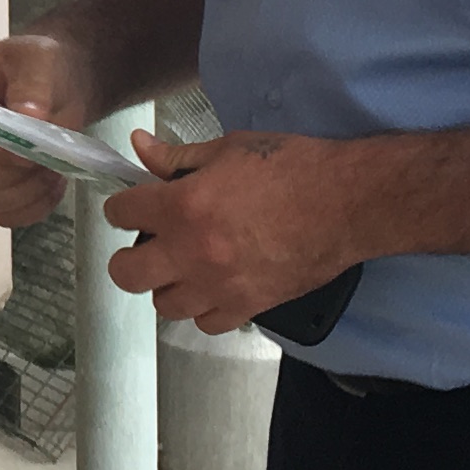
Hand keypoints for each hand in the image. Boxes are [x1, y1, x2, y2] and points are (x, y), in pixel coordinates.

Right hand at [0, 33, 102, 229]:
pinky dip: (33, 208)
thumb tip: (26, 115)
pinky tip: (54, 184)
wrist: (62, 86)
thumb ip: (32, 86)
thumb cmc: (41, 68)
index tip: (28, 150)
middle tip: (45, 160)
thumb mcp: (39, 62)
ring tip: (54, 169)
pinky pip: (6, 217)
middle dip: (9, 176)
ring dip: (25, 193)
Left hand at [101, 128, 368, 331]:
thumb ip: (177, 157)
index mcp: (182, 206)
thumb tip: (140, 146)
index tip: (132, 207)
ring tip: (183, 268)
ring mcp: (219, 285)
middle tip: (145, 245)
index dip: (122, 207)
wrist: (348, 202)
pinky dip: (204, 309)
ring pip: (164, 304)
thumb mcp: (229, 149)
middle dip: (127, 258)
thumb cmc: (292, 166)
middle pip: (127, 274)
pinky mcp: (248, 306)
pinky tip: (214, 288)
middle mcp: (192, 251)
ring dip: (167, 285)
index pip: (121, 214)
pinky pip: (207, 323)